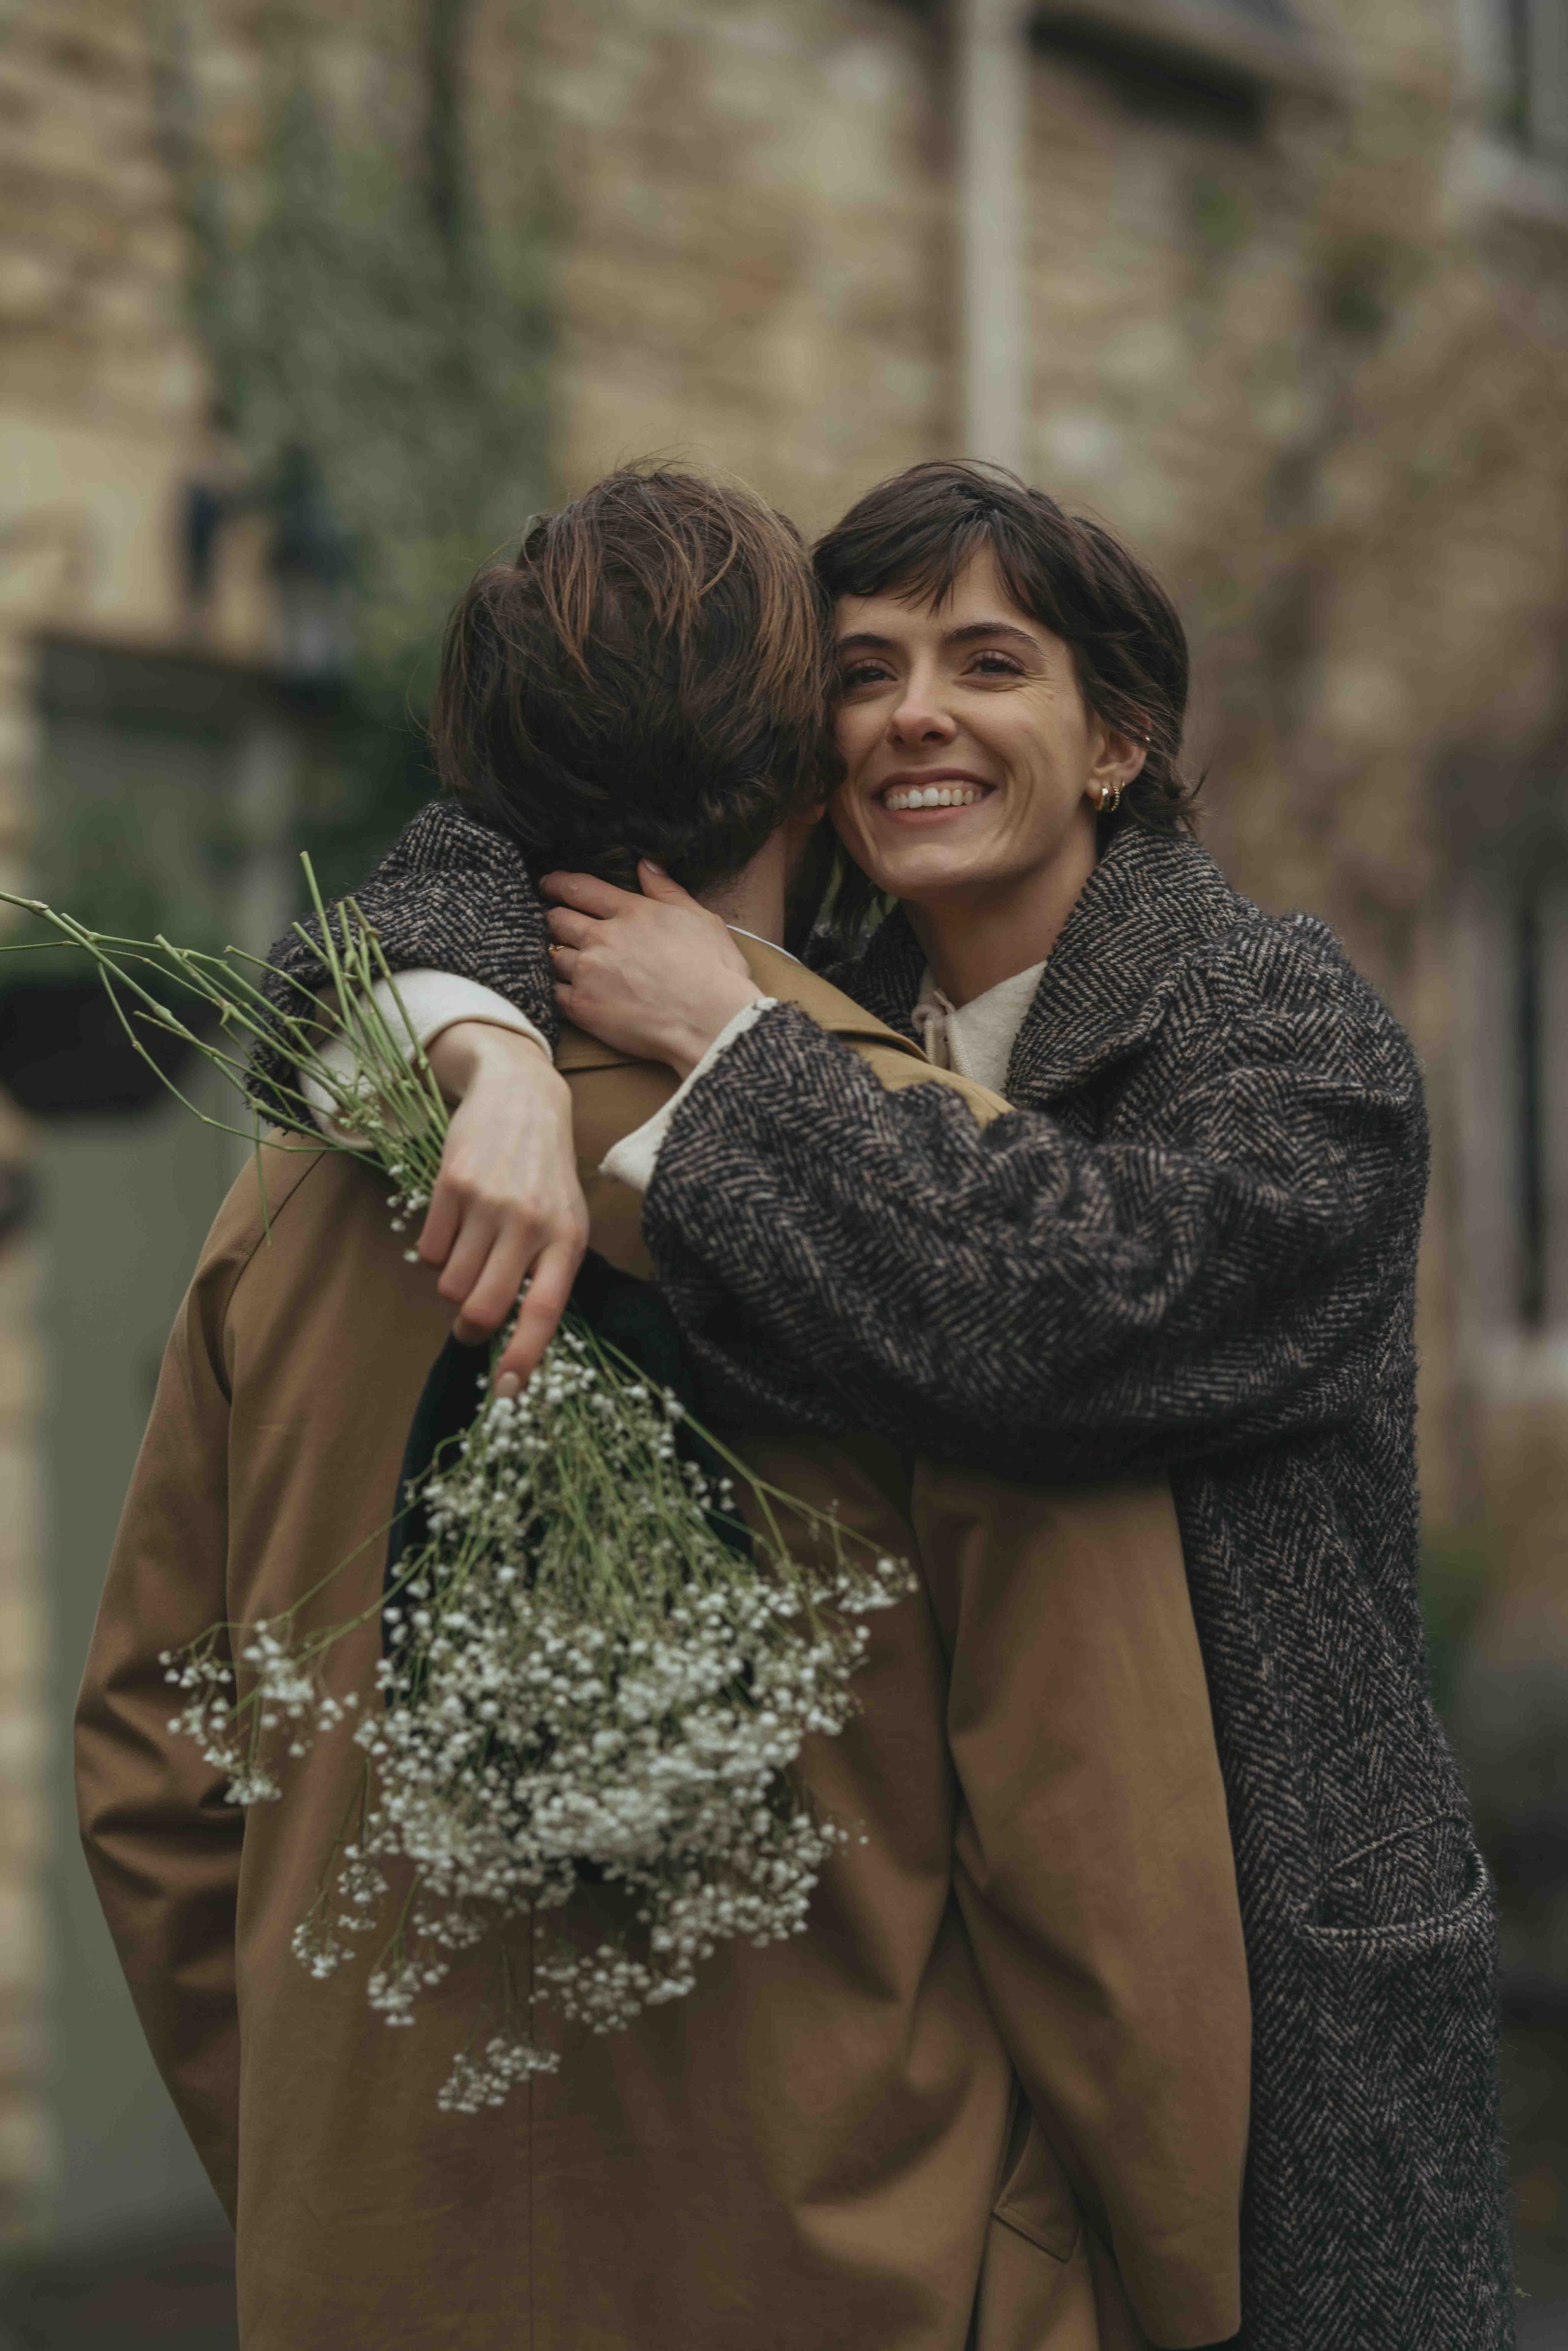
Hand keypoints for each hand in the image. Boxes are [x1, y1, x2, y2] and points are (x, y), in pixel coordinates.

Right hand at [417, 1023, 588, 1390]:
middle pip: (483, 1308)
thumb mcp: (567, 1218)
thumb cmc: (547, 1171)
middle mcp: (530, 1223)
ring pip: (450, 1284)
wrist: (521, 1096)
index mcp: (567, 1240)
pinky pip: (429, 1250)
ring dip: (452, 1285)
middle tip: (469, 1324)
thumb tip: (519, 1336)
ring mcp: (489, 1203)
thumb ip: (548, 1272)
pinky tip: (455, 1225)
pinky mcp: (452, 1184)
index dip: (523, 1357)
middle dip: (470, 1327)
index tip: (506, 1392)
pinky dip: (435, 1252)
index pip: (544, 1312)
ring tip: (469, 1256)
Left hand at [543, 862, 762, 1076]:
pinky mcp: (582, 1007)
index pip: (580, 888)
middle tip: (554, 923)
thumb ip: (668, 891)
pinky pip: (553, 991)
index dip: (558, 884)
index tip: (548, 884)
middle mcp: (603, 937)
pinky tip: (565, 989)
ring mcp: (588, 972)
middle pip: (557, 919)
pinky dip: (557, 988)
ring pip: (551, 954)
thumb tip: (645, 864)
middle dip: (554, 918)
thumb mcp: (701, 919)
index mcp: (631, 912)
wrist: (711, 1022)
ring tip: (562, 959)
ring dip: (556, 954)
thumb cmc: (714, 973)